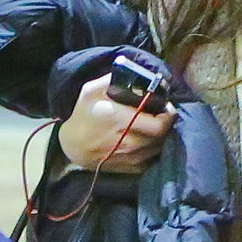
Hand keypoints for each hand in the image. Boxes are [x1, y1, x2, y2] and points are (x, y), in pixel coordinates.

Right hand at [56, 74, 175, 173]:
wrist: (73, 147)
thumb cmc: (83, 116)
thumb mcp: (91, 91)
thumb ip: (111, 80)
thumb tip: (132, 73)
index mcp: (122, 121)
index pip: (160, 124)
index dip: (168, 115)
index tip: (166, 106)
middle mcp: (130, 142)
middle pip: (163, 136)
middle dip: (166, 124)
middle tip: (160, 115)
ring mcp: (132, 158)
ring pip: (160, 148)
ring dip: (161, 136)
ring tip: (153, 126)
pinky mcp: (132, 169)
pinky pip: (153, 159)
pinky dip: (154, 149)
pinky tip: (146, 140)